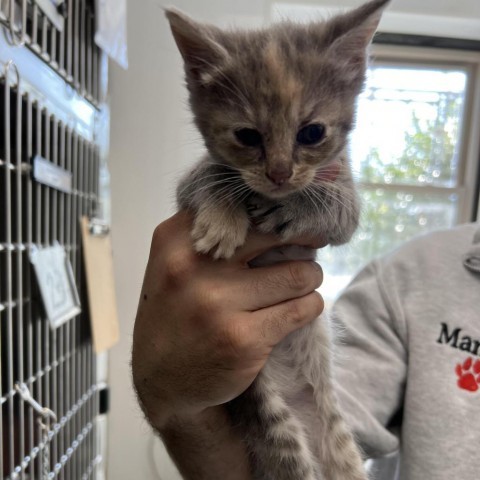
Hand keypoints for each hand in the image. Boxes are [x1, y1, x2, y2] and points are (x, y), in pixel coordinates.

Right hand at [131, 211, 324, 429]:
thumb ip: (208, 234)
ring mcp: (218, 303)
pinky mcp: (243, 338)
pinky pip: (303, 308)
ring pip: (298, 273)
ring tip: (303, 283)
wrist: (161, 380)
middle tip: (307, 250)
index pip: (241, 207)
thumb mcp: (173, 263)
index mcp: (175, 238)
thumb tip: (270, 212)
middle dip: (300, 242)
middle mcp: (192, 265)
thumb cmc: (175, 314)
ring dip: (309, 277)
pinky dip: (311, 305)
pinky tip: (301, 308)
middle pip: (275, 235)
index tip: (286, 222)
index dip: (272, 213)